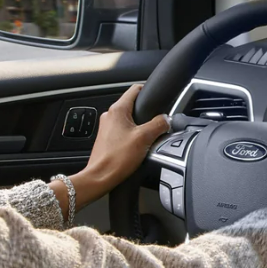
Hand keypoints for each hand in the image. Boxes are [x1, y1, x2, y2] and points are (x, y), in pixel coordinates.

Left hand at [52, 84, 169, 212]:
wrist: (100, 177)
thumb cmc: (116, 158)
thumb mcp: (144, 138)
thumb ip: (159, 124)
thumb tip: (167, 119)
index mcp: (117, 110)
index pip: (135, 89)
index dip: (149, 90)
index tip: (158, 97)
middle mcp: (110, 116)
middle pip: (133, 106)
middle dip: (147, 113)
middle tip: (157, 123)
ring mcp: (107, 127)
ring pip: (129, 120)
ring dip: (140, 126)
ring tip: (148, 138)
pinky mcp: (107, 139)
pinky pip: (124, 131)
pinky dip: (133, 135)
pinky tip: (138, 147)